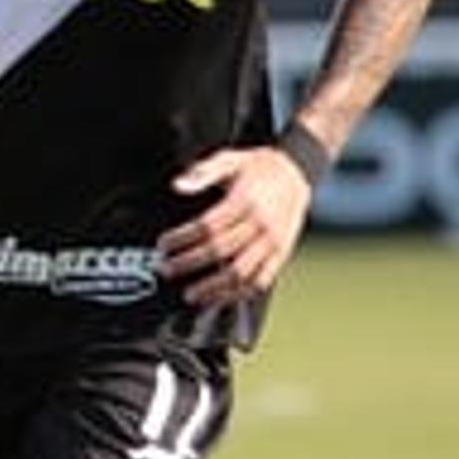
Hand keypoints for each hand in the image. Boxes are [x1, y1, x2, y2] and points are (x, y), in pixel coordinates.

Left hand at [157, 140, 317, 308]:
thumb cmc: (256, 167)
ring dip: (213, 287)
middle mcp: (262, 224)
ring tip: (189, 295)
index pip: (207, 226)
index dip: (182, 238)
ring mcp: (274, 242)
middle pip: (220, 251)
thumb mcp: (229, 160)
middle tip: (165, 270)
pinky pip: (261, 280)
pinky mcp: (282, 254)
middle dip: (188, 263)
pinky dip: (239, 294)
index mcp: (245, 201)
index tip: (162, 245)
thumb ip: (202, 173)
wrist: (297, 173)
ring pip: (241, 272)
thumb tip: (176, 186)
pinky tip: (219, 299)